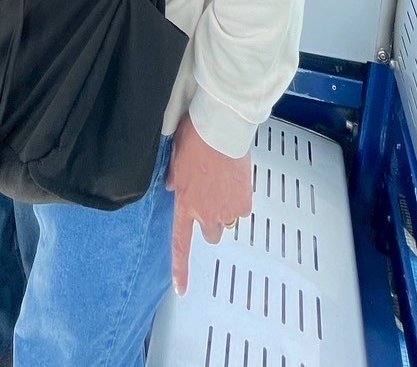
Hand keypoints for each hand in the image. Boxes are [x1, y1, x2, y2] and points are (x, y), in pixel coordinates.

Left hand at [167, 114, 253, 293]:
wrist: (221, 128)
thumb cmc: (194, 138)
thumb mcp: (175, 158)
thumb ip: (173, 179)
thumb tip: (172, 185)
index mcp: (185, 204)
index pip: (179, 243)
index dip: (179, 269)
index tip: (180, 288)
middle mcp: (205, 213)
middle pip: (210, 234)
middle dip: (211, 221)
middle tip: (210, 198)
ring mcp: (226, 209)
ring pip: (227, 221)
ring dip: (225, 209)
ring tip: (222, 183)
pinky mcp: (244, 201)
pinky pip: (241, 208)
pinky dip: (239, 198)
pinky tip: (234, 179)